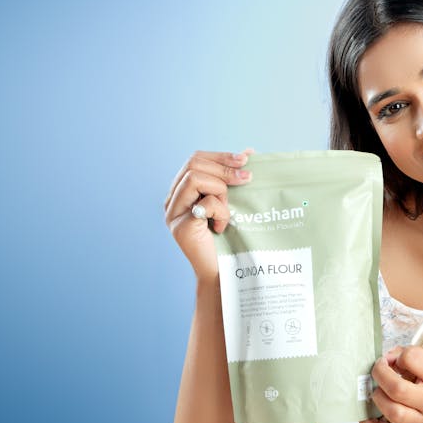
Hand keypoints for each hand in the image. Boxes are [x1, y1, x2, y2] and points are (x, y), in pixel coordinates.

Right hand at [163, 149, 253, 281]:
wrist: (221, 272)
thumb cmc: (228, 238)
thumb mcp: (231, 202)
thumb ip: (233, 178)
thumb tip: (249, 151)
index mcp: (182, 190)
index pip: (196, 159)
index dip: (221, 156)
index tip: (246, 159)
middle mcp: (172, 199)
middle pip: (194, 164)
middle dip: (224, 169)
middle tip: (247, 179)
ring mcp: (173, 213)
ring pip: (196, 179)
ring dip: (220, 191)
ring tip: (228, 211)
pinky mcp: (181, 227)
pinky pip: (205, 204)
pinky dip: (221, 213)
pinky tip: (222, 227)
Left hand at [360, 346, 422, 422]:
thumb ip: (414, 359)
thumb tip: (387, 358)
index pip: (414, 359)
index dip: (399, 355)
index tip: (396, 359)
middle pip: (398, 388)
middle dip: (380, 373)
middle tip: (379, 368)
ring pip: (391, 412)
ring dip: (376, 396)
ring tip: (378, 390)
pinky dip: (367, 422)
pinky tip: (367, 410)